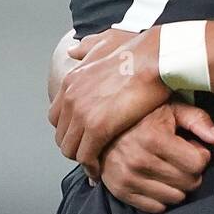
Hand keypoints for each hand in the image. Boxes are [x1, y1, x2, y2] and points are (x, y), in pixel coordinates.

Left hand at [48, 27, 171, 177]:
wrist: (156, 58)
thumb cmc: (139, 51)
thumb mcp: (105, 43)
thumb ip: (86, 48)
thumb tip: (73, 50)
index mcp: (71, 81)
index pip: (57, 117)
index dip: (70, 129)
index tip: (84, 136)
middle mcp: (70, 97)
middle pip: (61, 135)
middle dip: (75, 146)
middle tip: (91, 154)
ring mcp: (81, 113)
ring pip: (70, 149)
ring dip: (82, 159)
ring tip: (96, 164)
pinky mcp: (97, 127)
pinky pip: (86, 156)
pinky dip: (91, 167)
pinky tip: (100, 170)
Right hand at [99, 101, 213, 213]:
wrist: (104, 129)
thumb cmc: (145, 117)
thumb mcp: (173, 109)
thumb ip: (198, 120)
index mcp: (155, 137)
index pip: (198, 163)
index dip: (200, 155)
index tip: (191, 147)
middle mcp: (140, 160)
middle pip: (189, 182)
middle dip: (192, 171)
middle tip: (181, 159)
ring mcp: (129, 178)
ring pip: (176, 197)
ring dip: (178, 185)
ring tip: (169, 168)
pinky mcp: (121, 191)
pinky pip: (156, 207)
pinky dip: (162, 197)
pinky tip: (157, 179)